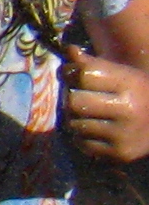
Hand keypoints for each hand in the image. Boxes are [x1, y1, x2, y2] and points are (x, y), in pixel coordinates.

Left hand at [64, 47, 148, 162]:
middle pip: (74, 101)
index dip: (71, 73)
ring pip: (74, 124)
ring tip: (89, 115)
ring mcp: (125, 134)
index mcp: (131, 84)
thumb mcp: (121, 74)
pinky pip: (81, 143)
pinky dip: (82, 137)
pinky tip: (97, 130)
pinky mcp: (119, 153)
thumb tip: (70, 50)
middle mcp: (130, 110)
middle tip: (79, 97)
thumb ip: (92, 63)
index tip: (72, 75)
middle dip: (71, 98)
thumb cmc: (136, 95)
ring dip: (75, 118)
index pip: (83, 75)